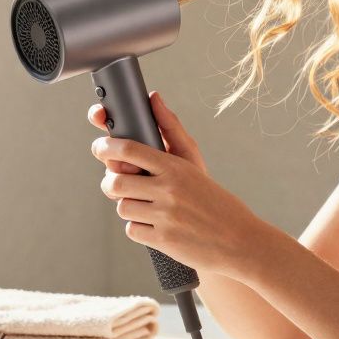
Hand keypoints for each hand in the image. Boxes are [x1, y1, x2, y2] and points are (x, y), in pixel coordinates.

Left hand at [87, 90, 266, 279]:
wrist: (238, 240)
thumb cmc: (214, 198)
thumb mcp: (194, 161)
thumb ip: (170, 128)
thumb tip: (153, 98)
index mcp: (175, 167)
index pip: (129, 149)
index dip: (106, 146)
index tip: (100, 147)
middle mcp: (168, 190)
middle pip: (115, 182)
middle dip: (110, 182)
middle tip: (116, 182)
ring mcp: (165, 217)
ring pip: (122, 207)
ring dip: (129, 206)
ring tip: (146, 205)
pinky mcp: (162, 240)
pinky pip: (132, 230)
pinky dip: (139, 227)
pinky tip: (155, 223)